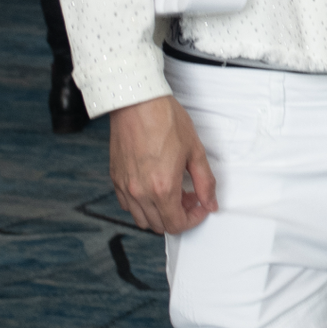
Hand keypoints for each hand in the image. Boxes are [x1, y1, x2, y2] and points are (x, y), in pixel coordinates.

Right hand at [107, 96, 216, 233]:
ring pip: (142, 219)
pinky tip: (153, 187)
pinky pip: (127, 205)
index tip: (200, 207)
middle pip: (160, 225)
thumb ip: (205, 182)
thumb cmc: (165, 120)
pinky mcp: (116, 178)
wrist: (138, 103)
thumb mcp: (195, 151)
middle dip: (178, 216)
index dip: (193, 220)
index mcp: (163, 187)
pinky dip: (142, 205)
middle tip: (189, 197)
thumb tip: (210, 202)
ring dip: (159, 213)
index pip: (176, 224)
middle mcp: (141, 192)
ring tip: (172, 193)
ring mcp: (125, 187)